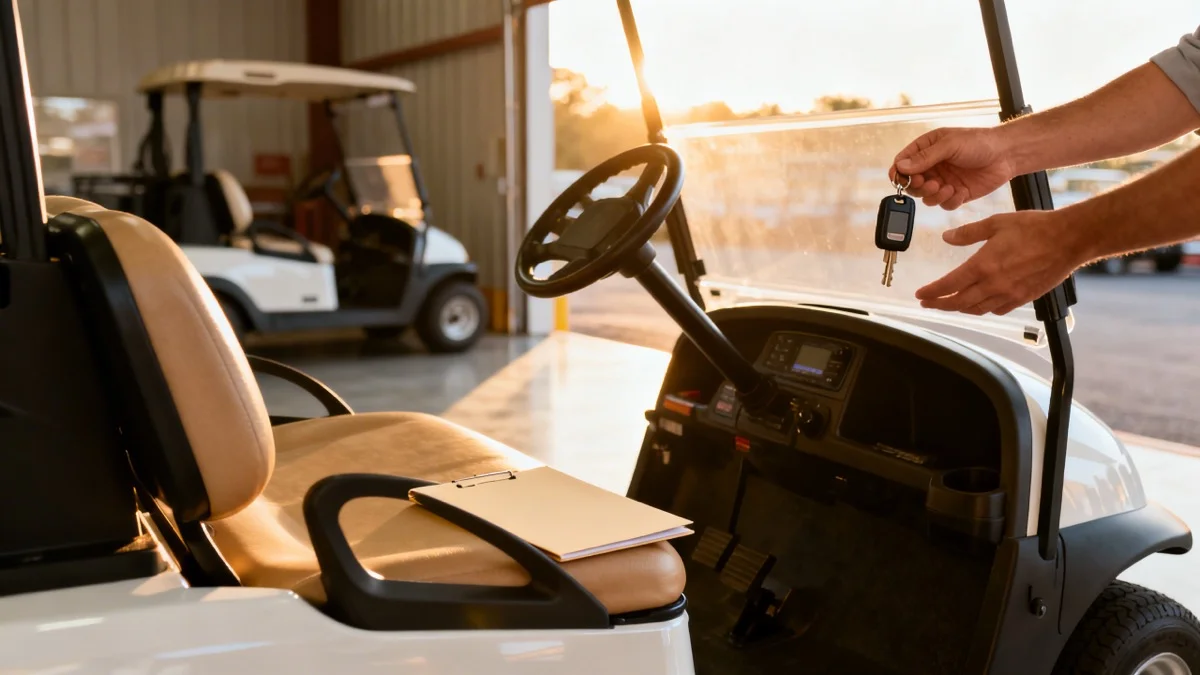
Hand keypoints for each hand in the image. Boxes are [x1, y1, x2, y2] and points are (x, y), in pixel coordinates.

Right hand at [889, 127, 1016, 209]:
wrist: (1006, 154)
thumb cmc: (979, 142)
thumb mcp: (950, 145)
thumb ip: (924, 157)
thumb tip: (900, 167)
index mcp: (926, 149)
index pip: (902, 163)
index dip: (900, 174)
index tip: (908, 179)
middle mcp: (932, 166)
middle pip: (911, 184)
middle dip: (918, 187)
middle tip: (931, 184)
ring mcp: (943, 181)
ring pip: (926, 197)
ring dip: (934, 196)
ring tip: (948, 188)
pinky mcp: (956, 194)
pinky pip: (944, 204)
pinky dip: (950, 201)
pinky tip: (961, 192)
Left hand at [915, 210, 1085, 315]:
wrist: (1069, 239)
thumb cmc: (1035, 227)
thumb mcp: (996, 223)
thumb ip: (968, 233)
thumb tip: (947, 237)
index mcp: (983, 265)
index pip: (949, 285)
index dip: (932, 292)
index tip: (920, 295)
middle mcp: (994, 284)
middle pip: (959, 302)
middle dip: (940, 304)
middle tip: (928, 303)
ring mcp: (1010, 294)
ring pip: (977, 309)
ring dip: (961, 308)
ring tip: (951, 303)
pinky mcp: (1024, 298)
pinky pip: (998, 310)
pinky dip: (984, 308)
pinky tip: (981, 303)